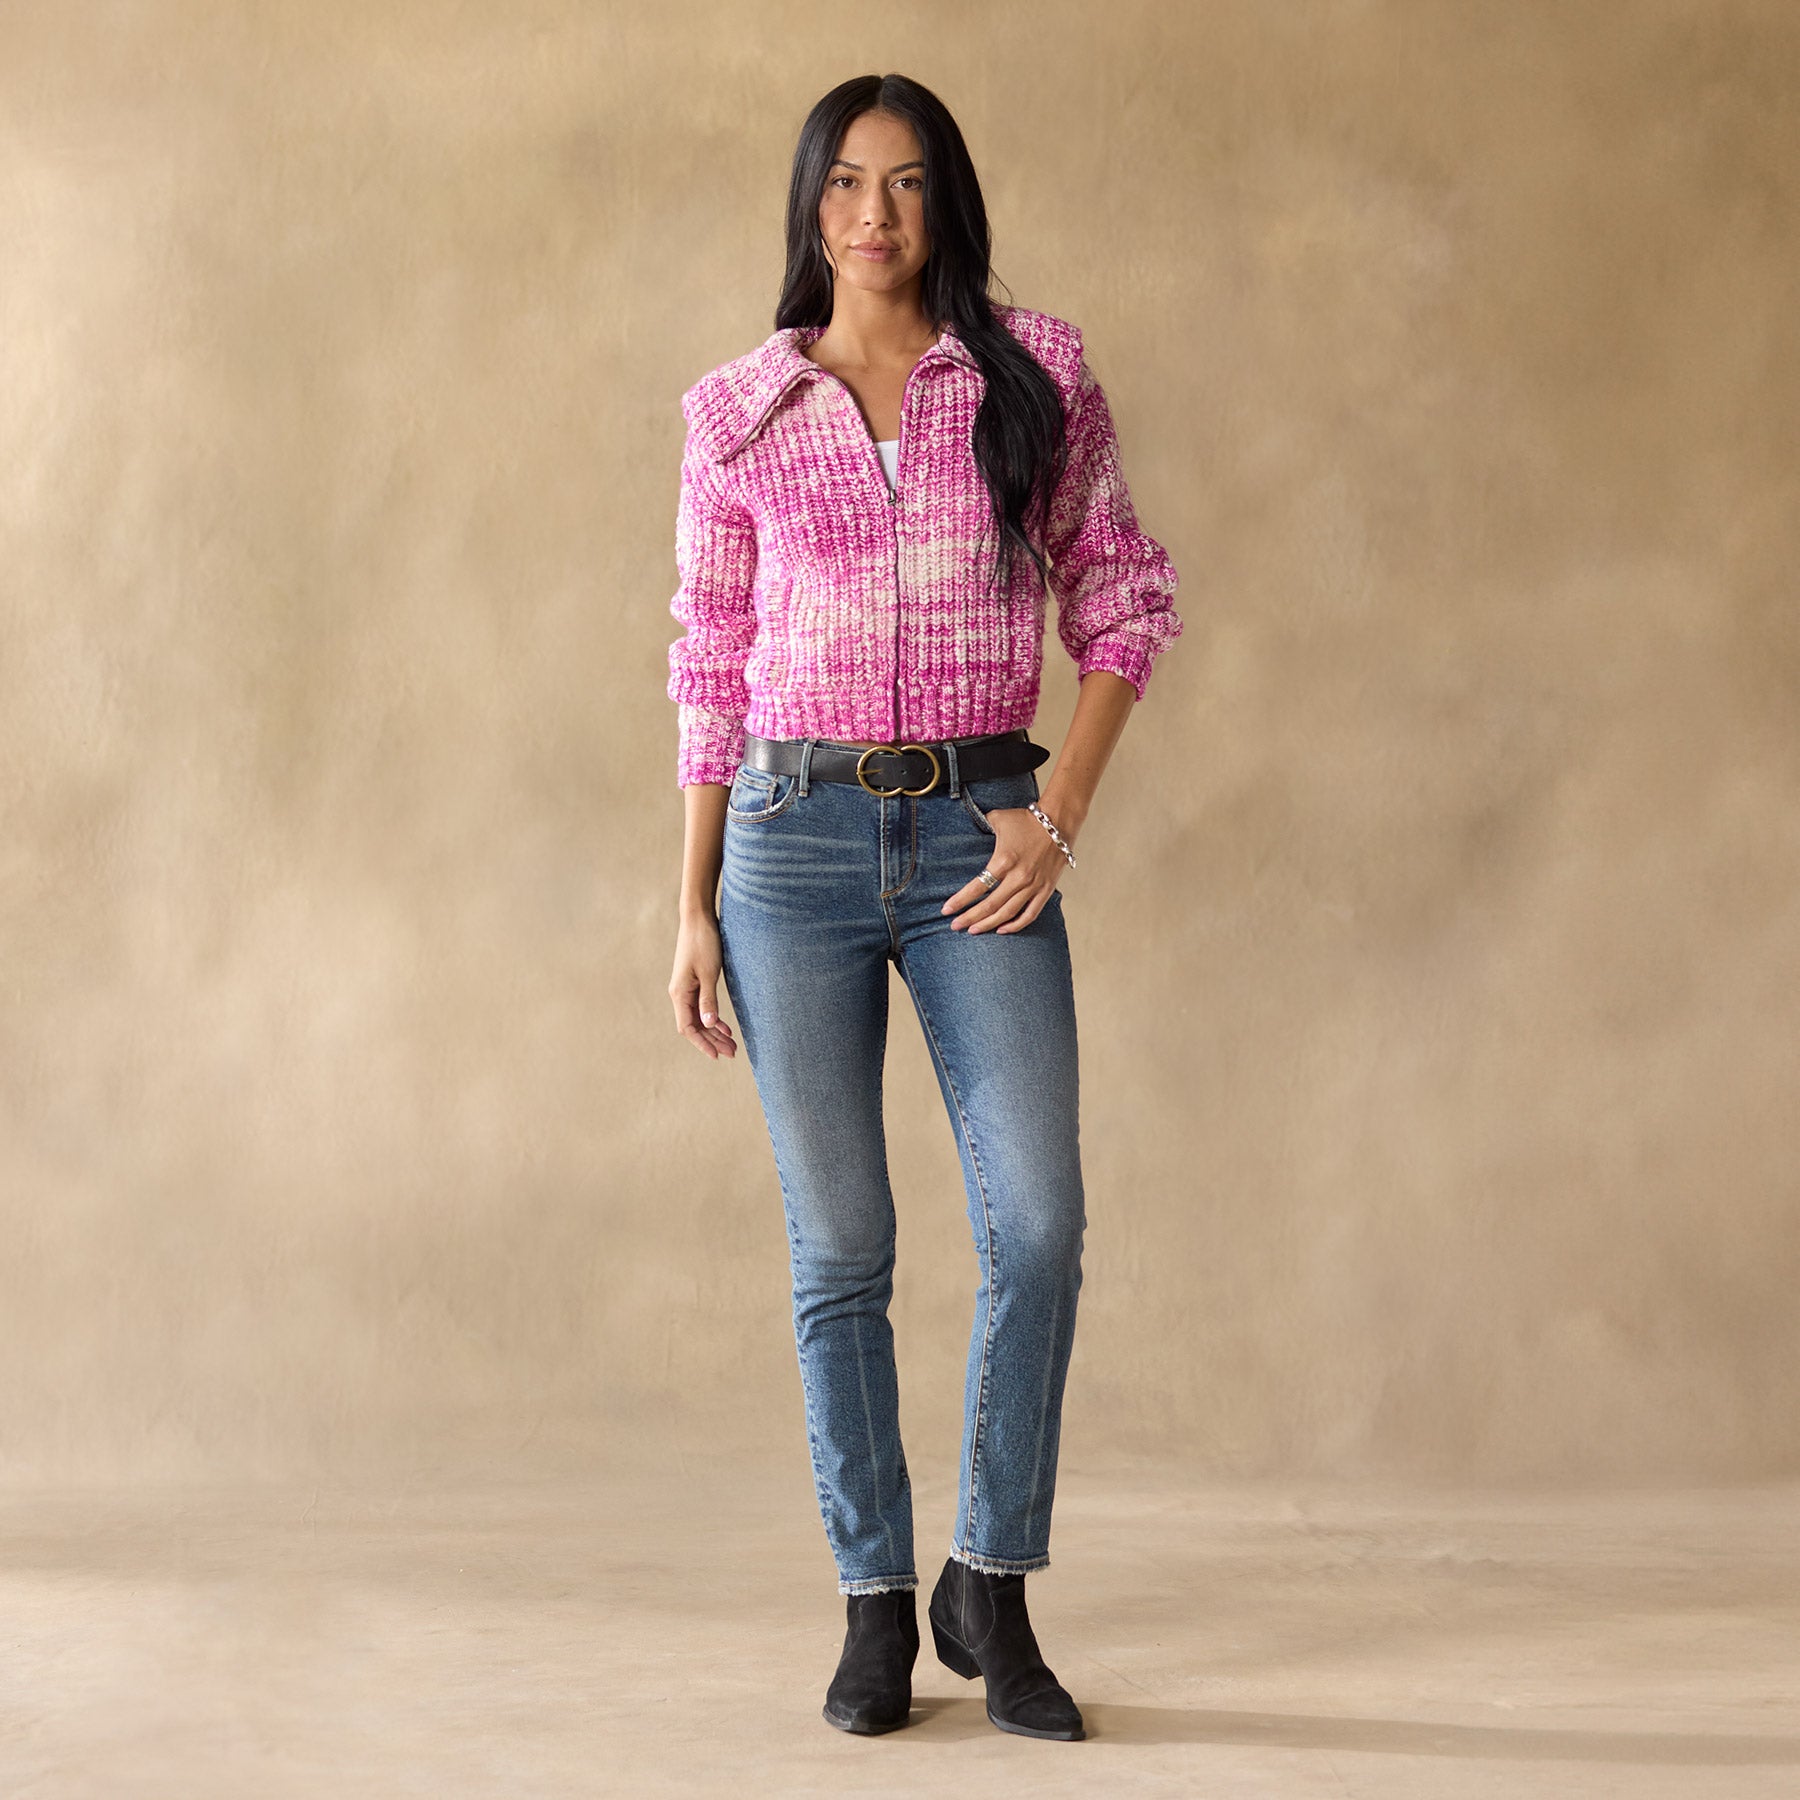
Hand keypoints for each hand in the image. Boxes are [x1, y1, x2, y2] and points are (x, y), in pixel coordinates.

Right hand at [669, 912, 738, 1058]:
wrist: (698, 919)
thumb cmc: (704, 943)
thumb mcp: (709, 973)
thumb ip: (708, 1000)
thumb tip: (710, 1024)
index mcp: (680, 993)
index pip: (688, 1028)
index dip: (702, 1043)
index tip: (717, 1056)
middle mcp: (680, 994)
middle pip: (694, 1026)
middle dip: (712, 1040)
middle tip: (732, 1052)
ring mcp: (687, 988)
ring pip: (699, 1018)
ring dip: (714, 1031)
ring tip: (732, 1043)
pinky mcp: (695, 982)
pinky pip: (702, 1007)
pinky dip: (714, 1018)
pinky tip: (725, 1026)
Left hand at [942, 805, 1069, 933]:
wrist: (1059, 822)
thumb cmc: (1026, 820)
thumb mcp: (998, 818)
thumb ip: (981, 826)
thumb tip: (967, 827)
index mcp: (1004, 860)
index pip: (977, 887)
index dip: (960, 901)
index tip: (946, 910)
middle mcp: (1018, 877)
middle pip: (990, 905)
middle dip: (969, 918)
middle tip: (955, 926)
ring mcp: (1033, 885)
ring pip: (1007, 913)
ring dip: (988, 924)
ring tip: (973, 930)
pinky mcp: (1046, 890)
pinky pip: (1030, 914)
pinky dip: (1016, 925)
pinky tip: (1002, 930)